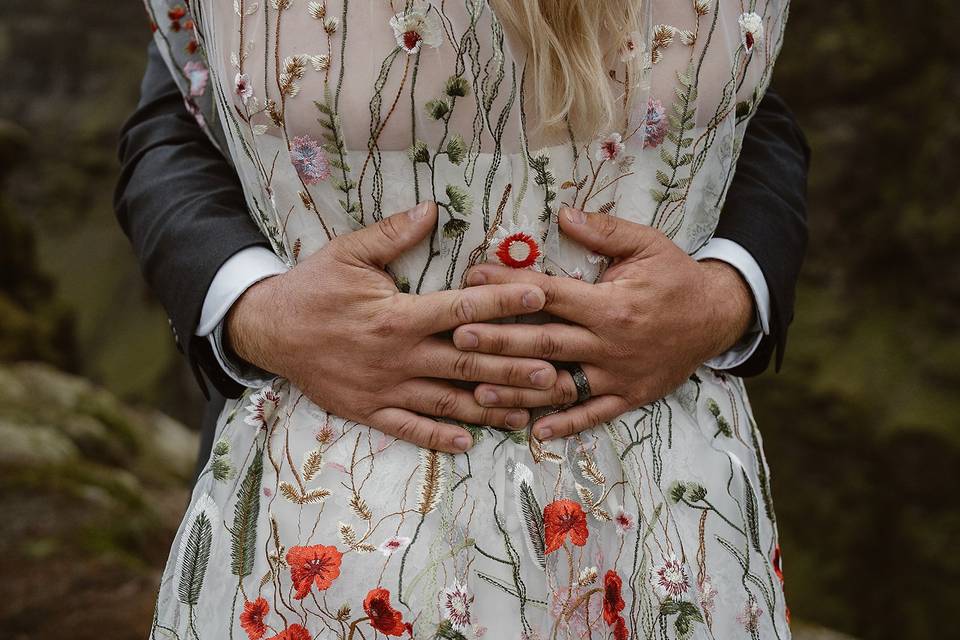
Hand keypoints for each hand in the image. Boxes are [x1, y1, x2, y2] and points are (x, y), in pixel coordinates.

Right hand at [227, 202, 557, 452]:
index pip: (462, 310)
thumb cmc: (312, 287)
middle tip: (557, 373)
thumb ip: (392, 234)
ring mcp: (384, 388)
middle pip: (467, 364)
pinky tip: (470, 442)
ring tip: (529, 413)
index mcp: (397, 316)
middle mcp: (397, 356)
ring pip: (447, 402)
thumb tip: (432, 209)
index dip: (504, 304)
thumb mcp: (347, 253)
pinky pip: (409, 428)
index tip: (541, 299)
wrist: (267, 330)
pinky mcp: (368, 410)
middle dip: (514, 369)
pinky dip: (440, 437)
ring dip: (490, 408)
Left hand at [452, 207, 753, 439]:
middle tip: (457, 337)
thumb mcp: (647, 244)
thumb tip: (563, 214)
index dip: (508, 287)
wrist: (719, 316)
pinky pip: (594, 414)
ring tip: (478, 390)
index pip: (549, 294)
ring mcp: (619, 375)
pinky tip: (535, 432)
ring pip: (561, 385)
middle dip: (499, 340)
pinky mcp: (631, 396)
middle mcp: (610, 343)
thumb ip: (604, 231)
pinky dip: (566, 424)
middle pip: (545, 342)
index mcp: (611, 304)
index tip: (473, 280)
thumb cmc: (677, 277)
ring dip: (518, 390)